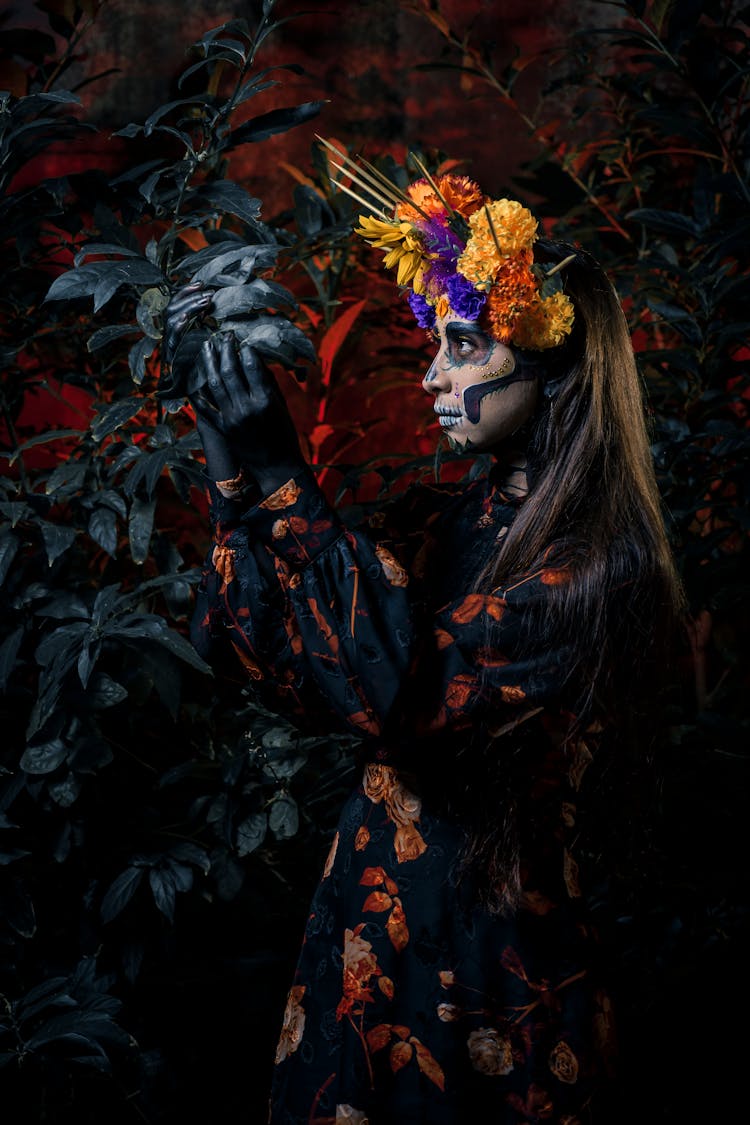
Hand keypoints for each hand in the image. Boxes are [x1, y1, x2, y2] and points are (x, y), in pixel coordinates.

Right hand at [162, 283, 212, 368]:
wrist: (198, 393)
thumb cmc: (206, 365)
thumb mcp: (207, 339)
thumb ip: (205, 322)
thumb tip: (212, 301)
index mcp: (176, 329)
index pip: (176, 304)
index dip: (186, 292)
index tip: (201, 283)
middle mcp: (170, 335)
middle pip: (171, 309)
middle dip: (189, 298)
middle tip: (208, 294)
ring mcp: (169, 345)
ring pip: (170, 320)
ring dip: (188, 308)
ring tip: (204, 303)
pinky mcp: (171, 357)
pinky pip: (171, 340)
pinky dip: (177, 327)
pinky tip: (186, 320)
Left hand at [195, 332, 304, 494]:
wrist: (276, 466)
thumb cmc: (284, 434)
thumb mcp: (280, 406)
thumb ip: (268, 383)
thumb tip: (255, 359)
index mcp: (265, 400)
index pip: (252, 366)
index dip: (245, 350)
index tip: (242, 341)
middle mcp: (246, 407)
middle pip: (230, 371)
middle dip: (225, 350)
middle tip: (222, 337)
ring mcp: (231, 418)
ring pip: (214, 384)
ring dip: (209, 363)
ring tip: (208, 348)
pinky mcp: (222, 428)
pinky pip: (204, 406)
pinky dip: (197, 391)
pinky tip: (193, 378)